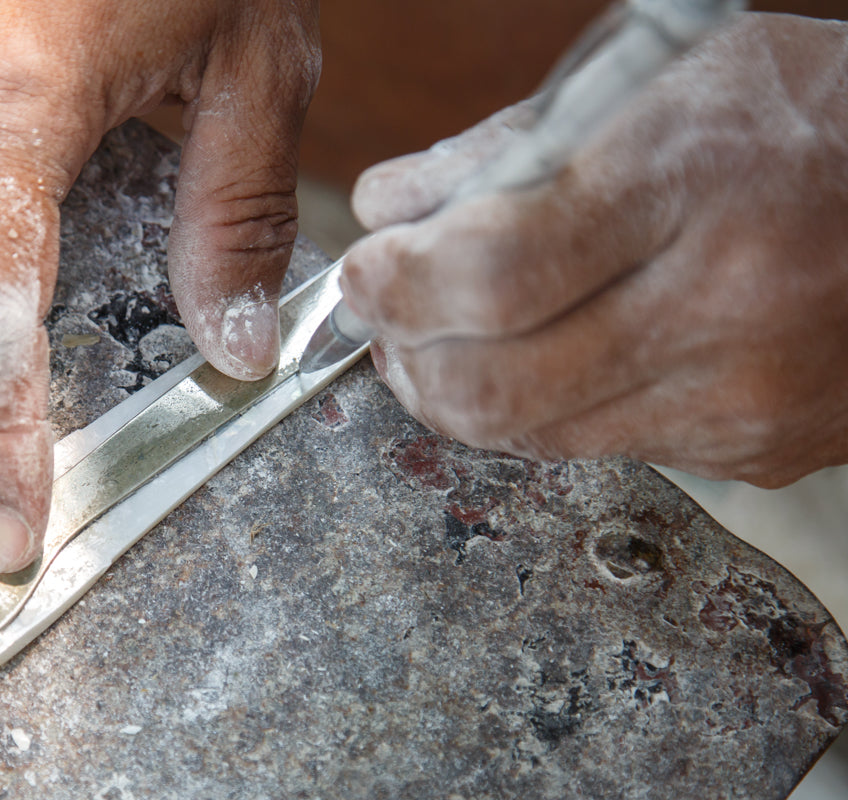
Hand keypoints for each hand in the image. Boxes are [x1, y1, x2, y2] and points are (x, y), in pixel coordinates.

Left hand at [344, 13, 847, 487]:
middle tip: (389, 320)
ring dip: (461, 394)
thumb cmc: (795, 119)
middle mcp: (724, 305)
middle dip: (407, 359)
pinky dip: (547, 410)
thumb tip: (386, 209)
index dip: (397, 285)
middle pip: (495, 388)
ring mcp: (744, 396)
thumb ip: (500, 150)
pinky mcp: (757, 450)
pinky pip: (602, 451)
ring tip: (453, 339)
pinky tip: (558, 357)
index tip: (365, 272)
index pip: (493, 274)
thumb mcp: (650, 83)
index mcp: (690, 183)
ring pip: (535, 437)